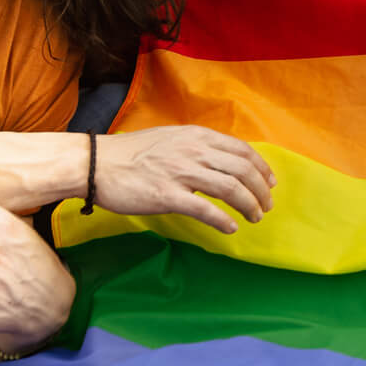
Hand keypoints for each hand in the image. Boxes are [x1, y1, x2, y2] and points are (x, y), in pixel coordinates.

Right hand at [94, 125, 276, 233]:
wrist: (96, 163)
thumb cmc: (132, 154)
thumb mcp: (172, 139)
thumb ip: (198, 146)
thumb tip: (222, 160)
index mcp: (197, 136)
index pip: (242, 150)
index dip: (262, 168)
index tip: (270, 183)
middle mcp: (194, 151)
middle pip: (242, 170)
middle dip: (261, 191)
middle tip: (266, 206)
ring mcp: (181, 173)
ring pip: (230, 189)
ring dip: (249, 205)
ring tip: (255, 217)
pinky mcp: (167, 195)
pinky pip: (205, 209)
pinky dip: (224, 220)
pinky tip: (231, 228)